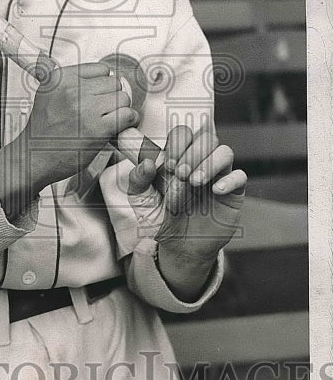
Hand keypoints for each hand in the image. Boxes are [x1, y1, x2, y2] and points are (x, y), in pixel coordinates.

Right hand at [0, 62, 138, 221]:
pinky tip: (119, 128)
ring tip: (109, 121)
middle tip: (103, 112)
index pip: (100, 69)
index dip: (102, 85)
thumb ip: (70, 83)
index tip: (99, 96)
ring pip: (123, 98)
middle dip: (112, 98)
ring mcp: (86, 108)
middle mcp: (73, 90)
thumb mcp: (47, 95)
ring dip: (121, 111)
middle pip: (114, 83)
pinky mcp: (98, 128)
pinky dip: (128, 122)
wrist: (34, 158)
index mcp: (60, 78)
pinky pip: (128, 115)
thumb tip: (99, 77)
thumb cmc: (42, 132)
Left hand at [126, 124, 246, 300]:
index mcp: (178, 157)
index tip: (168, 164)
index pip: (183, 133)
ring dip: (210, 163)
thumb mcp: (142, 200)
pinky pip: (240, 177)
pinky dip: (230, 180)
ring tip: (194, 182)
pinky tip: (216, 191)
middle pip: (206, 138)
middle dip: (193, 153)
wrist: (178, 247)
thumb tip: (146, 162)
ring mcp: (217, 176)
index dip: (177, 143)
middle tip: (180, 173)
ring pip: (225, 152)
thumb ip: (138, 180)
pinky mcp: (233, 194)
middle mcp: (199, 162)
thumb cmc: (160, 218)